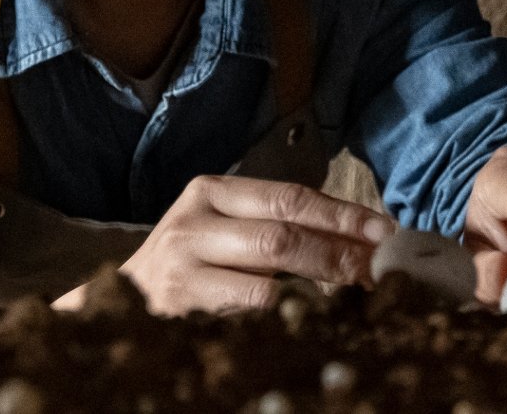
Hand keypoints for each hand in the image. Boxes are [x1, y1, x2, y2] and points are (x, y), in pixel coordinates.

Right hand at [80, 175, 393, 314]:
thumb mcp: (222, 228)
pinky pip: (252, 306)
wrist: (122, 297)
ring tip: (358, 289)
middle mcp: (195, 221)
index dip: (342, 214)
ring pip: (271, 271)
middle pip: (284, 233)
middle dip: (341, 250)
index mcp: (211, 192)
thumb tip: (355, 239)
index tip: (385, 231)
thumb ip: (274, 225)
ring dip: (323, 282)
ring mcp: (185, 264)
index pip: (289, 197)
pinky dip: (288, 310)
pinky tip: (310, 314)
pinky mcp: (182, 303)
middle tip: (381, 266)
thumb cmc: (188, 261)